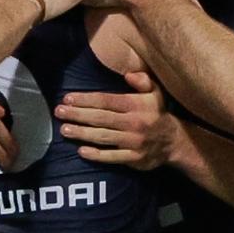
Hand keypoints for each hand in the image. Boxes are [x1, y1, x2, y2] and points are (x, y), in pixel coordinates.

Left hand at [55, 72, 176, 169]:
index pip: (106, 100)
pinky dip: (96, 155)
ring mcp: (133, 142)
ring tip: (64, 129)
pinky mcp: (133, 158)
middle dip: (77, 114)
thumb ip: (142, 80)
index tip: (68, 98)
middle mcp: (133, 123)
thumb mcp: (155, 92)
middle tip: (59, 112)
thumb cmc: (157, 113)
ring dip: (82, 133)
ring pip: (103, 137)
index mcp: (135, 105)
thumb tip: (128, 74)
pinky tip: (81, 151)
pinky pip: (112, 157)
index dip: (85, 99)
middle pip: (100, 118)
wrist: (174, 141)